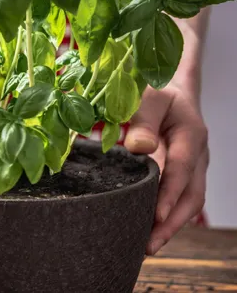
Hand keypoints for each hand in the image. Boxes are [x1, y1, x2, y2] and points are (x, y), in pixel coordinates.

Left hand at [124, 82, 207, 255]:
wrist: (172, 89)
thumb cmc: (158, 91)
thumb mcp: (150, 96)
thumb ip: (143, 120)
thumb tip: (137, 148)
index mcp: (191, 135)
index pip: (182, 170)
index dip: (169, 194)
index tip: (155, 216)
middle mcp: (198, 155)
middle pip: (192, 196)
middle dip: (172, 223)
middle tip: (148, 245)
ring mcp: (193, 167)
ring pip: (188, 202)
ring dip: (170, 226)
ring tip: (146, 246)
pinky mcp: (182, 174)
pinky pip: (178, 199)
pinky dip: (166, 217)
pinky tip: (147, 231)